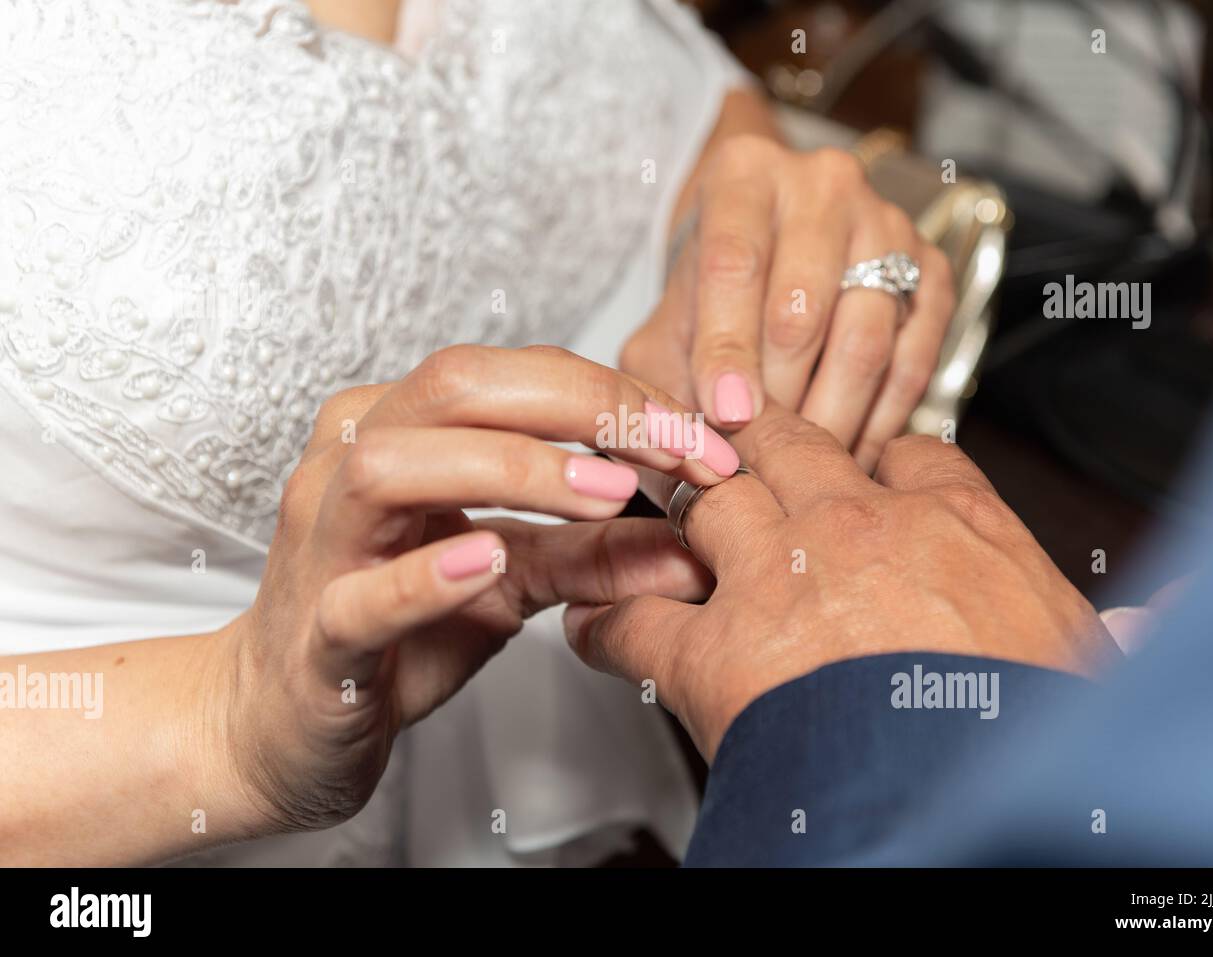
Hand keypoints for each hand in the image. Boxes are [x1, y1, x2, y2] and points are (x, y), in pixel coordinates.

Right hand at [215, 345, 731, 833]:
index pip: (514, 378)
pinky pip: (360, 593)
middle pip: (453, 386)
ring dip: (512, 469)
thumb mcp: (514, 582)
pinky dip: (427, 575)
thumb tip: (694, 544)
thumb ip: (595, 555)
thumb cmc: (397, 634)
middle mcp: (350, 463)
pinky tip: (490, 560)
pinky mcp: (314, 632)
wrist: (288, 723)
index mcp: (400, 430)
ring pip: (391, 466)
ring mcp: (322, 543)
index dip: (615, 397)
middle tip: (672, 449)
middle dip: (578, 406)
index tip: (702, 438)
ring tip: (609, 494)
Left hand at [564, 404, 1119, 759]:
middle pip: (784, 445)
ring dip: (673, 501)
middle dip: (752, 442)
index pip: (906, 448)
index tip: (862, 466)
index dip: (874, 453)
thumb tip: (1154, 622)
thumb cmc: (1026, 733)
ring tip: (651, 506)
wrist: (965, 795)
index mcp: (954, 523)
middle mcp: (857, 529)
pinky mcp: (715, 650)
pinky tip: (595, 620)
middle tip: (727, 445)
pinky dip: (607, 616)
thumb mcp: (1088, 663)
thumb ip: (1111, 629)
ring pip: (704, 499)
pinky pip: (637, 614)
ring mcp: (777, 579)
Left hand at [621, 135, 955, 469]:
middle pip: (803, 308)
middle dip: (778, 398)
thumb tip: (684, 445)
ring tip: (801, 467)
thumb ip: (662, 379)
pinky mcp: (931, 269)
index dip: (728, 348)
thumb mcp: (665, 322)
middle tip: (760, 457)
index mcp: (743, 176)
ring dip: (831, 418)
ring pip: (865, 340)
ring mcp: (886, 222)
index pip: (734, 264)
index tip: (727, 415)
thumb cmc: (710, 293)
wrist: (768, 244)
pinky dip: (881, 420)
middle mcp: (822, 184)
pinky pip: (913, 361)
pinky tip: (849, 455)